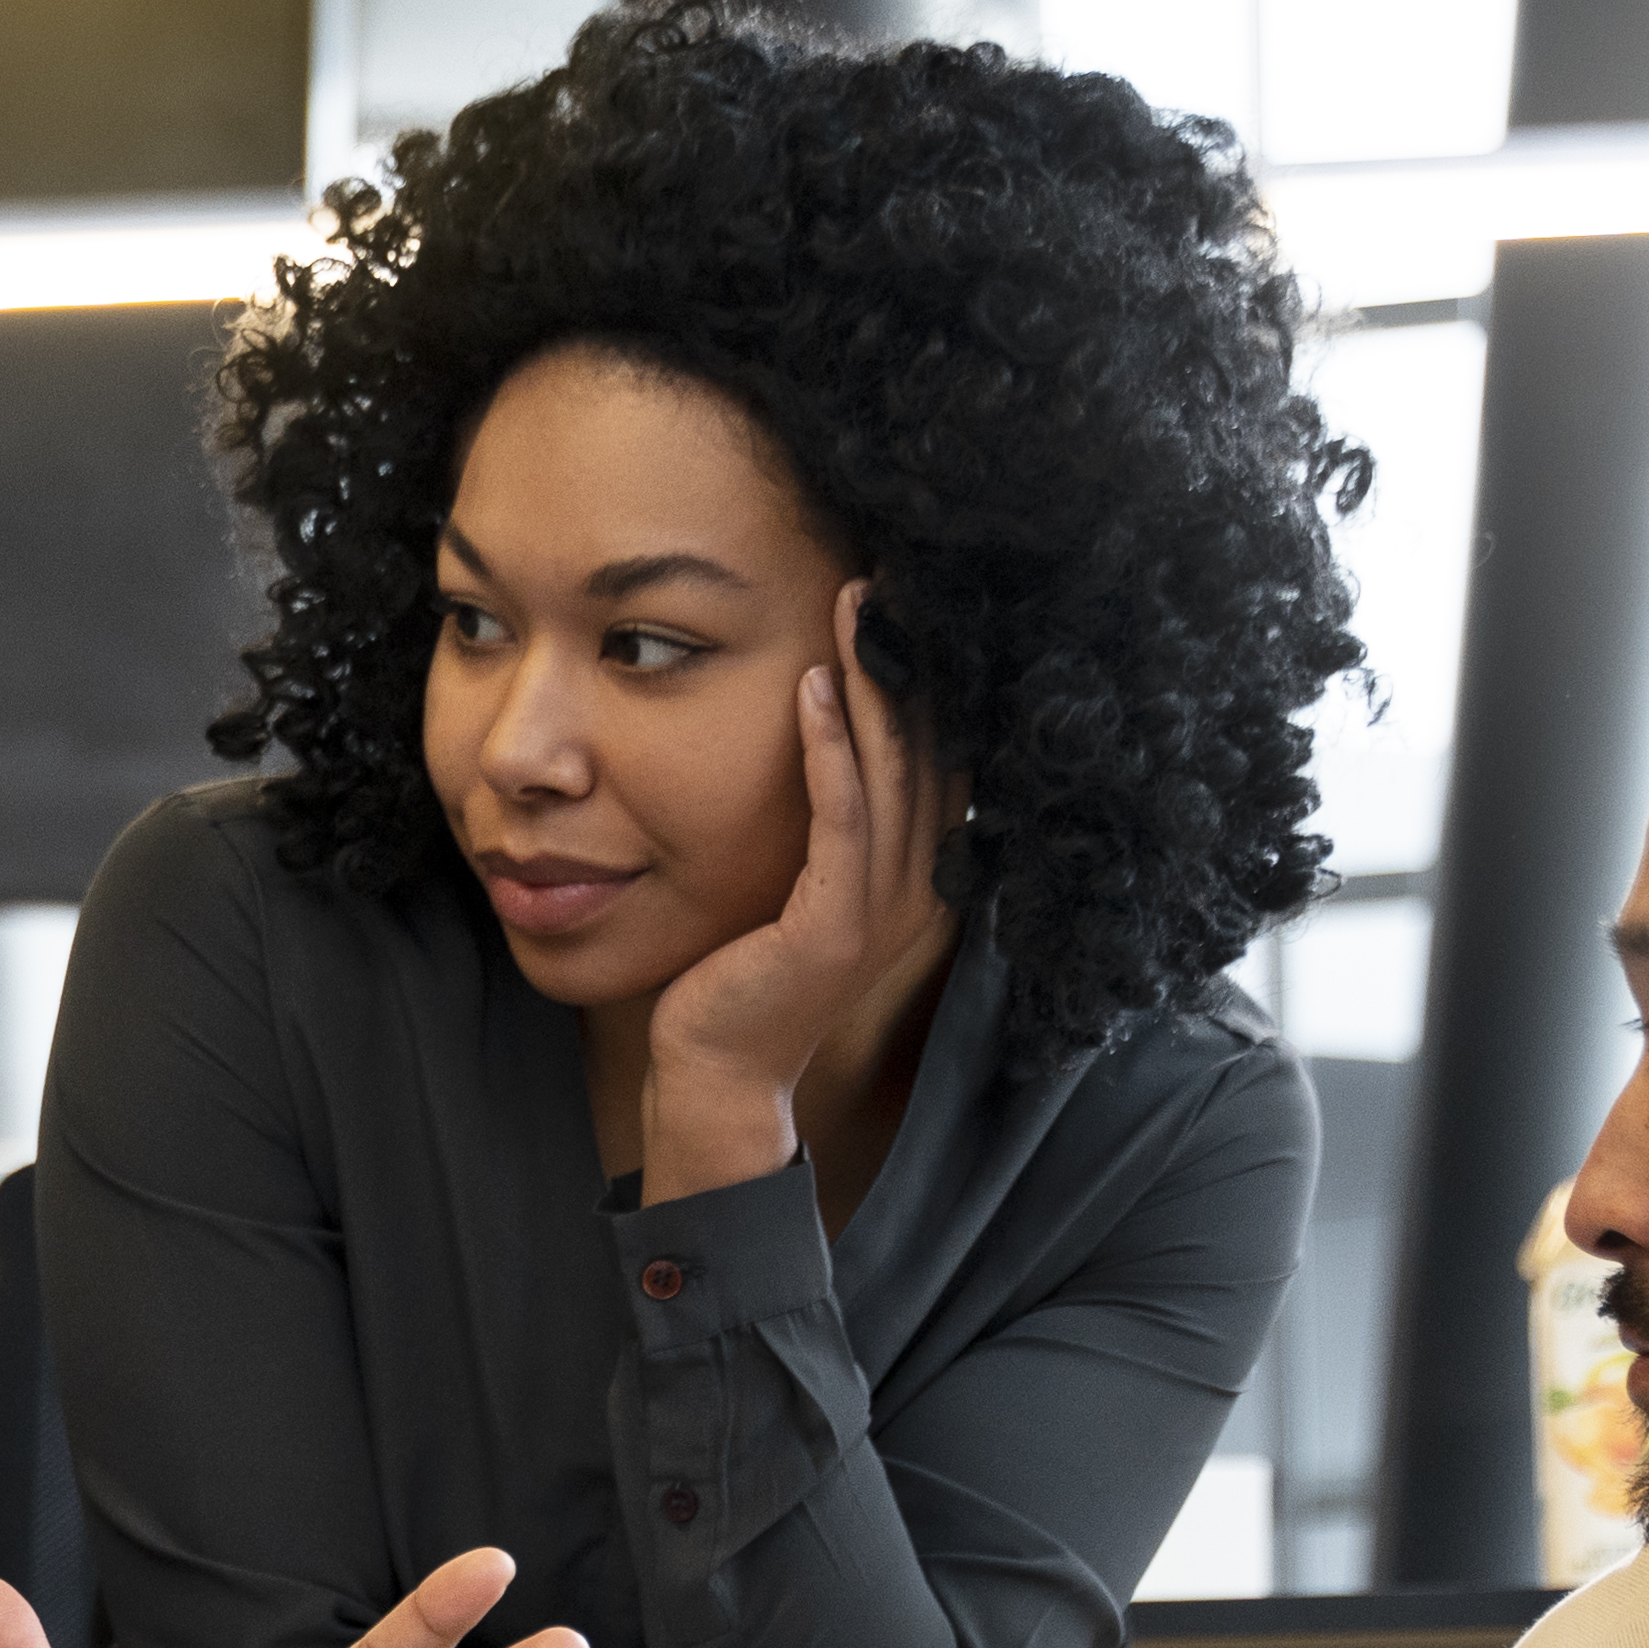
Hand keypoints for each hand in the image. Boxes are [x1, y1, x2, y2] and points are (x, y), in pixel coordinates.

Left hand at [635, 584, 942, 1202]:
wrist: (714, 1075)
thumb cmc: (740, 976)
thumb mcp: (793, 884)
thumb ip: (824, 825)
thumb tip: (823, 739)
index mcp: (912, 874)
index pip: (933, 755)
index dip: (923, 676)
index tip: (900, 598)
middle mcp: (915, 887)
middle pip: (925, 748)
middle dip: (905, 657)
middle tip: (886, 572)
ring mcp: (881, 910)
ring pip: (890, 771)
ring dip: (872, 682)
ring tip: (857, 604)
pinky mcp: (834, 928)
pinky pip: (841, 819)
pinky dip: (831, 749)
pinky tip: (814, 686)